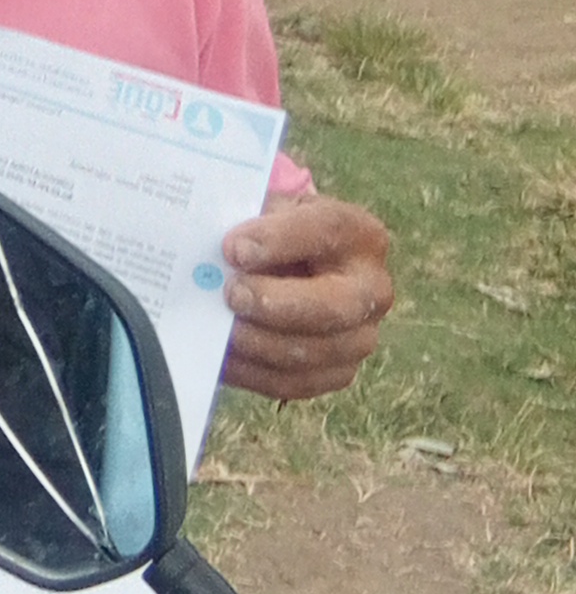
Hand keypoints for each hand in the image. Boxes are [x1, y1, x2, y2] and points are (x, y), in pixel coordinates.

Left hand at [221, 195, 392, 400]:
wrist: (287, 266)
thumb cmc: (273, 232)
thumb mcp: (268, 210)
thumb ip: (250, 221)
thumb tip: (227, 252)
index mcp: (359, 234)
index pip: (327, 231)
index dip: (279, 240)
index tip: (234, 247)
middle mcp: (373, 288)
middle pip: (335, 305)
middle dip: (276, 303)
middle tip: (231, 294)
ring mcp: (361, 336)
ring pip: (313, 351)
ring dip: (258, 342)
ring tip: (220, 328)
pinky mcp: (337, 372)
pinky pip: (295, 382)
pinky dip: (253, 372)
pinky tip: (224, 356)